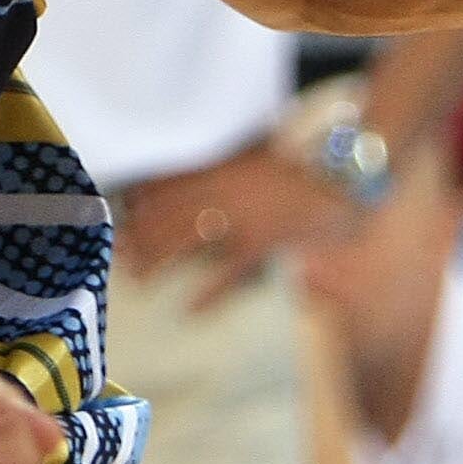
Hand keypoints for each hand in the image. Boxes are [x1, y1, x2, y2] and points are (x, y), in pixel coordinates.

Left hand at [117, 141, 354, 298]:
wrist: (346, 172)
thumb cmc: (304, 161)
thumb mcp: (257, 153)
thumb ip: (227, 165)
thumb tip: (199, 178)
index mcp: (219, 164)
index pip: (167, 181)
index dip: (141, 199)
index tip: (119, 215)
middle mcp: (222, 189)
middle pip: (167, 212)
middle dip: (140, 233)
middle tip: (117, 254)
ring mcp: (241, 216)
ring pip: (187, 238)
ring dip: (159, 258)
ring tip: (137, 277)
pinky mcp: (264, 242)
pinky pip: (228, 271)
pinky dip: (207, 292)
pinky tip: (187, 310)